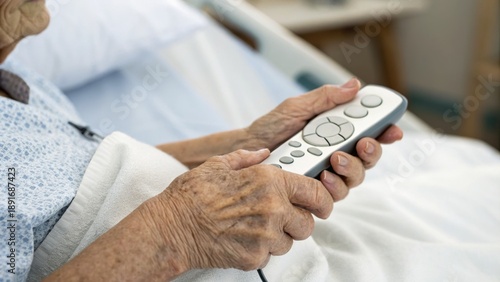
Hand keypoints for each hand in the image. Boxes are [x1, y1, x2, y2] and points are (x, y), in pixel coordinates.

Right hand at [151, 149, 338, 271]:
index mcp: (270, 181)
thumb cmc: (193, 194)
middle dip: (297, 221)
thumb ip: (247, 158)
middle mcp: (273, 208)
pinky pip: (270, 256)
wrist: (172, 227)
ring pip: (290, 242)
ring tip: (254, 227)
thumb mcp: (219, 164)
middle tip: (280, 217)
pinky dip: (261, 250)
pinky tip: (242, 238)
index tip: (322, 205)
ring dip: (278, 237)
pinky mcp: (255, 257)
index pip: (316, 193)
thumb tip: (263, 153)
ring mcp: (265, 236)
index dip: (323, 200)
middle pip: (307, 223)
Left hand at [246, 78, 402, 195]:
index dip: (386, 132)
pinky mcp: (315, 190)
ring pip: (355, 178)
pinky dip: (332, 186)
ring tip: (335, 159)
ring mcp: (328, 173)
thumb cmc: (272, 127)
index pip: (370, 132)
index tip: (393, 129)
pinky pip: (334, 194)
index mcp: (337, 131)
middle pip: (369, 158)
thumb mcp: (297, 106)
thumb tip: (354, 85)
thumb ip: (325, 98)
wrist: (248, 149)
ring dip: (352, 169)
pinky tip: (323, 176)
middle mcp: (338, 153)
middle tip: (363, 143)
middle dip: (372, 151)